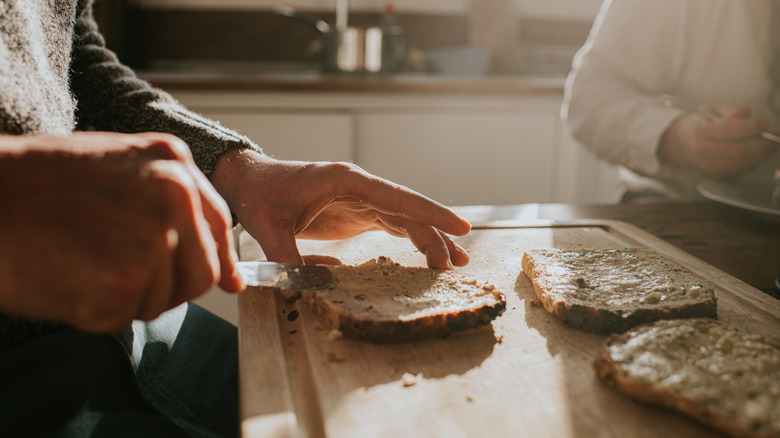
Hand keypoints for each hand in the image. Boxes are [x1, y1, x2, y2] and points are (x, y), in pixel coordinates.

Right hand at [0, 132, 242, 331]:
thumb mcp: (118, 170)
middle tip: (120, 273)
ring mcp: (151, 240)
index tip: (221, 280)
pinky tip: (68, 279)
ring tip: (84, 264)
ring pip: (166, 300)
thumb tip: (232, 278)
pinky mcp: (122, 283)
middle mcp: (174, 197)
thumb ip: (178, 210)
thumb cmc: (35, 184)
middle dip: (170, 284)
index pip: (219, 226)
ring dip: (131, 297)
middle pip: (202, 272)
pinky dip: (98, 312)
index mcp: (174, 164)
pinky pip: (127, 317)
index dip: (216, 258)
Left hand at [210, 149, 470, 275]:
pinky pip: (393, 224)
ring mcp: (361, 200)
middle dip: (436, 233)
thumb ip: (285, 256)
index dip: (430, 211)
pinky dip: (412, 239)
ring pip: (406, 218)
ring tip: (454, 263)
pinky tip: (428, 256)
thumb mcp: (267, 226)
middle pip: (409, 210)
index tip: (460, 226)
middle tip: (459, 262)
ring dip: (430, 238)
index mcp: (345, 181)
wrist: (250, 182)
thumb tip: (299, 291)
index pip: (396, 196)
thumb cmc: (260, 196)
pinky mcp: (357, 213)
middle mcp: (360, 187)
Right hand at [660, 104, 777, 177]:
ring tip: (772, 142)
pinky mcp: (719, 175)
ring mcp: (710, 166)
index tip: (765, 122)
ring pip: (744, 162)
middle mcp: (703, 152)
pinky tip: (760, 150)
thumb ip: (730, 110)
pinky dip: (756, 160)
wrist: (685, 143)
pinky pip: (743, 168)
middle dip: (762, 142)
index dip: (750, 127)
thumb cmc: (703, 123)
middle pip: (739, 150)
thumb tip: (745, 113)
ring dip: (763, 152)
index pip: (728, 130)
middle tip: (775, 134)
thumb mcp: (713, 110)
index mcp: (700, 132)